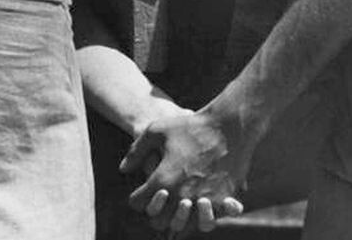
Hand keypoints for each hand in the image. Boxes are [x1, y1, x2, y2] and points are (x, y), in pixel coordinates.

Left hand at [120, 107, 247, 231]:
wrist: (228, 125)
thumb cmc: (190, 126)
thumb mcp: (156, 130)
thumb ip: (136, 151)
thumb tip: (124, 169)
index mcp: (162, 178)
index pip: (139, 203)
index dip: (137, 198)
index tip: (140, 192)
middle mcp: (180, 194)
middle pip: (158, 221)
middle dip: (155, 212)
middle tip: (157, 200)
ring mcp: (202, 200)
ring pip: (183, 226)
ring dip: (177, 218)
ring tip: (177, 205)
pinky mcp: (221, 201)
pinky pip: (205, 220)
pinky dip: (199, 216)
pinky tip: (197, 203)